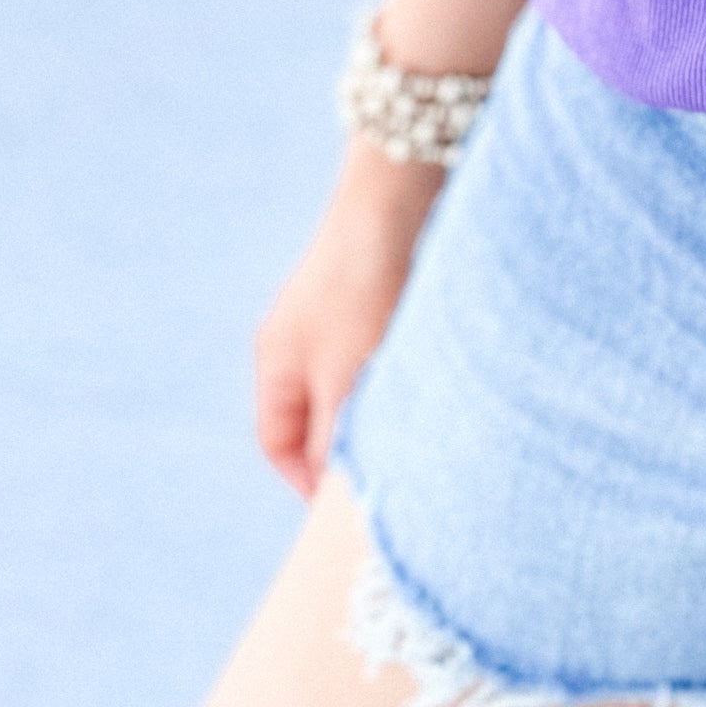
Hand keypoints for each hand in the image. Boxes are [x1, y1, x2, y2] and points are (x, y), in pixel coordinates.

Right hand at [251, 141, 442, 496]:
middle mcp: (301, 342)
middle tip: (385, 479)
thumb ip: (336, 437)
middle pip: (317, 417)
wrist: (396, 199)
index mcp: (276, 363)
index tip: (341, 507)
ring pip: (355, 389)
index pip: (278, 443)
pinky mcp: (377, 298)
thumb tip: (335, 493)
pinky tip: (429, 389)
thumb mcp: (345, 377)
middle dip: (345, 449)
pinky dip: (399, 380)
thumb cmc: (362, 288)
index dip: (305, 480)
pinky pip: (382, 358)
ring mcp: (337, 319)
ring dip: (379, 415)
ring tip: (414, 438)